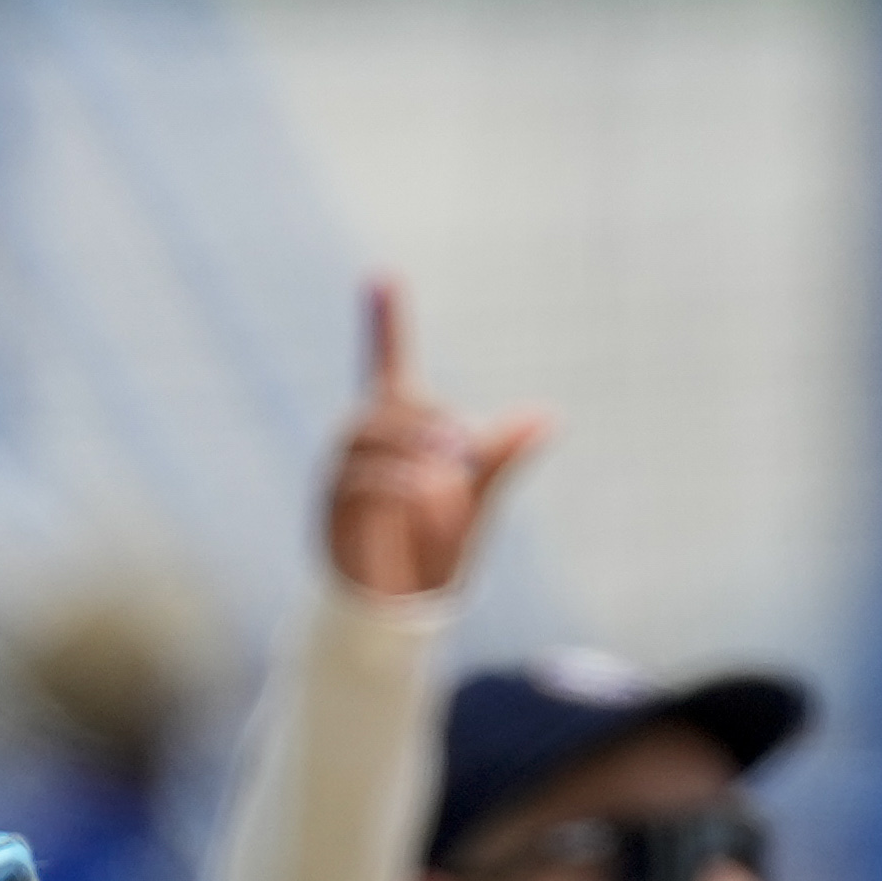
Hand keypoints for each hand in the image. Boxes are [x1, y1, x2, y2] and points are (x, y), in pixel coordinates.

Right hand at [320, 280, 548, 603]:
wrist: (399, 606)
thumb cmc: (433, 544)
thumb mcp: (478, 495)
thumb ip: (502, 455)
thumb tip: (549, 415)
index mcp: (397, 427)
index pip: (386, 363)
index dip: (384, 320)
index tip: (380, 274)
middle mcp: (362, 442)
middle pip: (389, 404)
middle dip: (430, 422)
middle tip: (466, 451)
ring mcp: (342, 474)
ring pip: (374, 437)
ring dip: (419, 455)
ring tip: (452, 485)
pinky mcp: (333, 511)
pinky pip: (366, 480)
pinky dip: (405, 487)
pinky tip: (434, 503)